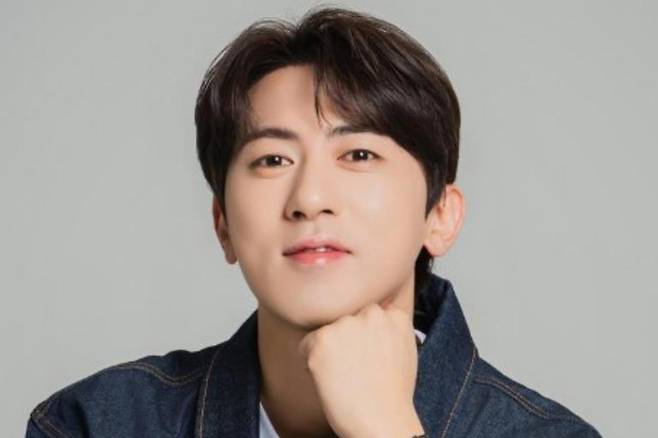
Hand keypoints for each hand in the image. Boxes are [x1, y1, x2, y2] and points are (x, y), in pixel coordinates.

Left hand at [298, 299, 424, 437]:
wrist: (382, 422)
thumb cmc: (392, 394)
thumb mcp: (404, 350)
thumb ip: (389, 329)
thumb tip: (374, 317)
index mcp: (393, 316)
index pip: (368, 313)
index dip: (363, 337)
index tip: (367, 355)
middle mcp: (371, 314)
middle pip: (346, 320)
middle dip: (345, 339)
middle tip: (354, 369)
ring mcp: (346, 326)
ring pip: (326, 331)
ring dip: (329, 350)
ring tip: (345, 376)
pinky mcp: (323, 340)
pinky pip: (306, 345)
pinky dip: (310, 361)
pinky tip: (329, 379)